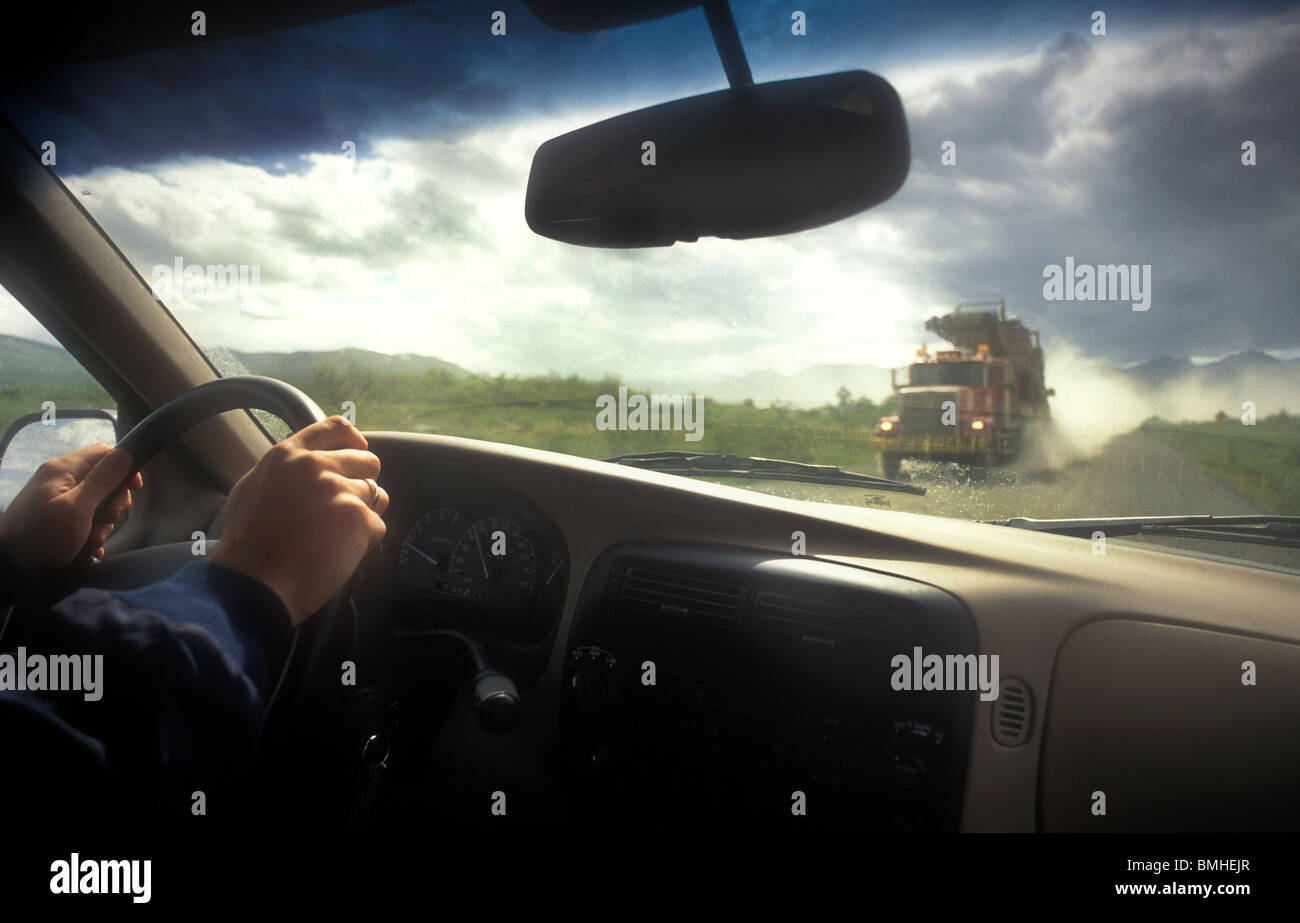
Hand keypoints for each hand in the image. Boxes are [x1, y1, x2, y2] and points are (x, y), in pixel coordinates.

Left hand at [0, 444, 140, 571]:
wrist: (10, 568)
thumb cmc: (44, 536)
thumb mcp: (78, 508)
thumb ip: (103, 480)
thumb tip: (126, 453)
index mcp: (64, 469)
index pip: (104, 452)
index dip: (124, 468)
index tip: (133, 491)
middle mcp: (59, 479)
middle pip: (103, 479)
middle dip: (112, 503)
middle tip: (108, 520)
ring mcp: (56, 498)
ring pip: (95, 502)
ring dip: (102, 522)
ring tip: (93, 540)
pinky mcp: (54, 517)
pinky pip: (83, 517)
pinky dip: (90, 531)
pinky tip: (88, 546)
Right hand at [211, 416, 387, 625]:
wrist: (254, 582)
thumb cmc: (248, 545)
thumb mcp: (253, 488)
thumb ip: (285, 470)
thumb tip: (307, 462)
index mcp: (289, 455)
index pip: (337, 427)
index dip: (354, 441)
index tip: (357, 451)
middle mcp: (316, 466)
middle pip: (368, 461)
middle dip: (362, 483)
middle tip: (342, 508)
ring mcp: (339, 490)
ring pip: (376, 495)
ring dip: (363, 515)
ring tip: (333, 535)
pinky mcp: (358, 519)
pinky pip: (377, 526)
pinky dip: (363, 543)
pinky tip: (335, 553)